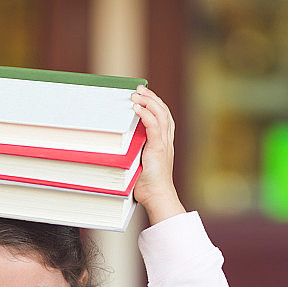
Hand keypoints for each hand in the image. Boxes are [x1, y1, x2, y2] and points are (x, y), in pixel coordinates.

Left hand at [131, 85, 184, 223]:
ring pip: (160, 115)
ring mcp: (164, 144)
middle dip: (151, 97)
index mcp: (164, 142)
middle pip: (163, 111)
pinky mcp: (159, 149)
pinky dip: (146, 115)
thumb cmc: (147, 183)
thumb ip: (136, 150)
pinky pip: (154, 127)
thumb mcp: (141, 162)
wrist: (157, 196)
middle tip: (139, 88)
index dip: (155, 103)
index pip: (162, 116)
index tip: (144, 94)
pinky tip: (137, 108)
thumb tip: (121, 142)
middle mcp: (166, 140)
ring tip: (136, 94)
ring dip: (148, 102)